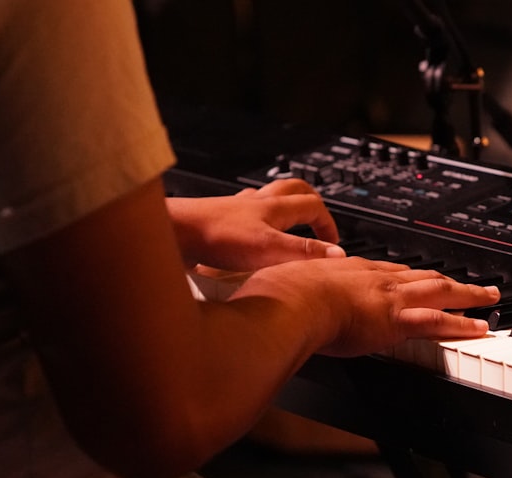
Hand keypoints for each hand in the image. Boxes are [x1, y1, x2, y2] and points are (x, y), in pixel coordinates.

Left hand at [167, 178, 345, 271]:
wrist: (174, 232)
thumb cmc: (215, 236)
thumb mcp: (269, 248)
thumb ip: (304, 252)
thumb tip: (338, 255)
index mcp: (275, 207)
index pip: (314, 205)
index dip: (328, 224)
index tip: (333, 244)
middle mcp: (257, 203)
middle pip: (293, 189)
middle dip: (311, 203)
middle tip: (318, 221)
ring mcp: (236, 209)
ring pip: (268, 198)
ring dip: (283, 208)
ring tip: (287, 225)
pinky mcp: (218, 220)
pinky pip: (244, 213)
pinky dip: (255, 220)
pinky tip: (249, 237)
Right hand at [232, 257, 501, 357]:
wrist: (284, 301)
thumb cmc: (273, 295)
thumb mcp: (273, 286)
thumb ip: (275, 294)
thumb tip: (258, 302)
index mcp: (345, 270)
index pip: (384, 271)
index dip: (404, 274)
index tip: (417, 276)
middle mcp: (371, 278)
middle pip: (418, 275)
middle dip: (445, 278)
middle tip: (469, 282)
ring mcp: (385, 297)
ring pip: (438, 291)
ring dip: (466, 294)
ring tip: (489, 297)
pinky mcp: (393, 320)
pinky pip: (437, 321)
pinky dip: (462, 323)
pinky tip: (480, 326)